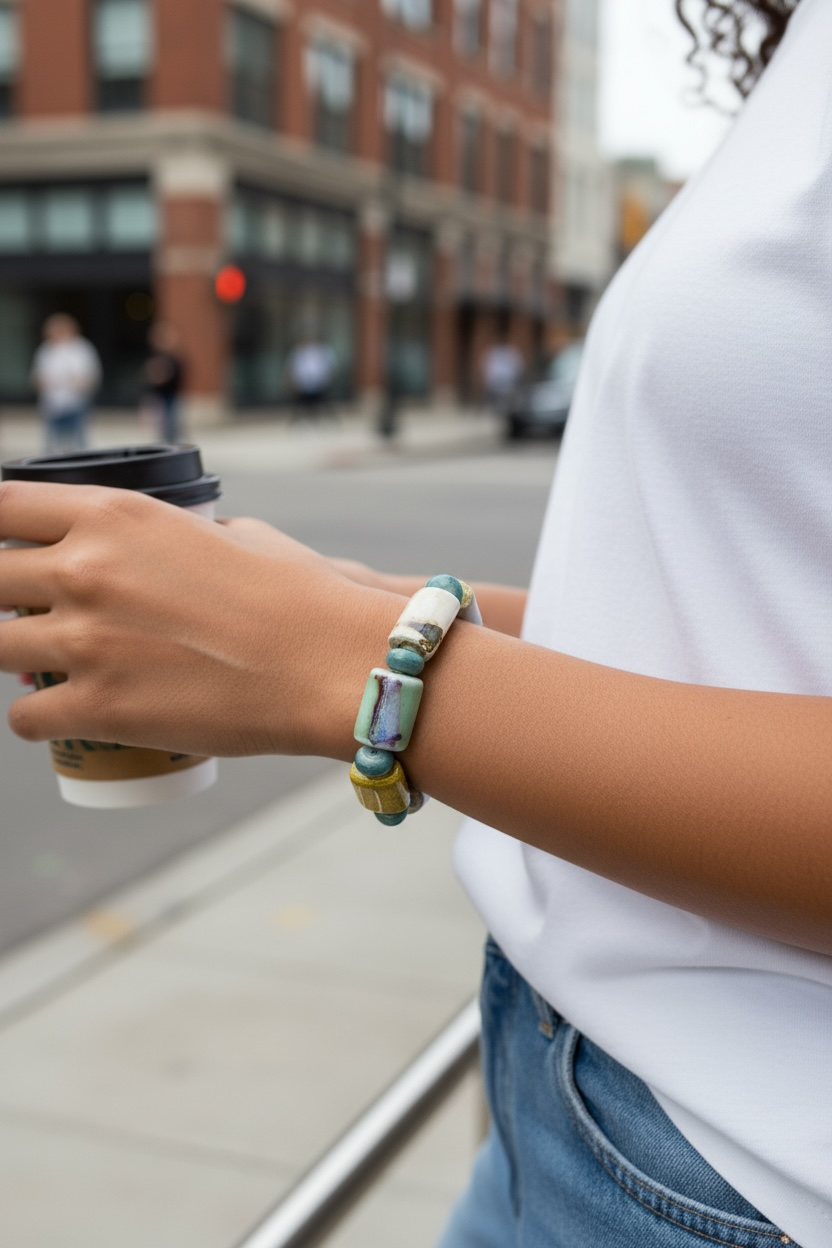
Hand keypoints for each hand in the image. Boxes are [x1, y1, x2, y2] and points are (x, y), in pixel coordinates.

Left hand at [0, 483, 395, 759]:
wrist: (332, 664)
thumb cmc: (299, 596)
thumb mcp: (235, 534)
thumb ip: (186, 532)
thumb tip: (184, 541)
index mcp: (116, 515)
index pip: (1, 506)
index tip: (5, 551)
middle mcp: (86, 570)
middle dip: (0, 600)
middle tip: (28, 617)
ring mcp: (85, 641)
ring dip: (14, 659)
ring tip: (47, 666)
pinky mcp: (98, 708)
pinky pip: (24, 717)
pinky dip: (37, 718)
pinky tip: (60, 715)